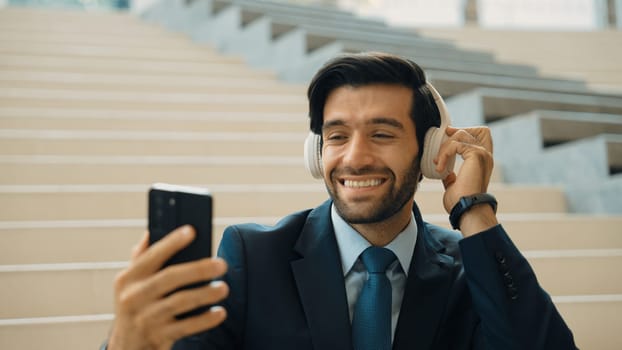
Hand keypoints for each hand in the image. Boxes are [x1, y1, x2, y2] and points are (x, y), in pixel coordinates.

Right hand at [108, 225, 228, 349]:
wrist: (126, 347)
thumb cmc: (134, 307)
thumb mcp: (129, 284)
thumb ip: (140, 259)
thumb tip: (150, 233)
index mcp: (128, 278)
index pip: (151, 256)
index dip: (171, 243)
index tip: (191, 231)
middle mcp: (133, 297)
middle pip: (170, 278)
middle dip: (198, 269)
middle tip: (222, 264)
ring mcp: (145, 318)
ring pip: (180, 302)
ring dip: (205, 294)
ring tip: (224, 288)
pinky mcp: (158, 337)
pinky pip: (186, 327)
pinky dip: (205, 320)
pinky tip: (219, 312)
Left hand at [434, 126, 497, 235]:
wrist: (467, 210)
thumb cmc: (460, 202)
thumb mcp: (454, 185)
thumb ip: (451, 176)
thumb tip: (445, 172)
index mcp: (484, 162)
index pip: (483, 136)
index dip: (467, 132)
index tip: (447, 137)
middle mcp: (487, 156)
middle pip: (480, 130)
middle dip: (459, 132)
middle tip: (443, 140)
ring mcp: (483, 154)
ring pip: (461, 135)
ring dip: (445, 147)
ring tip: (438, 163)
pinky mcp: (476, 155)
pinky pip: (455, 144)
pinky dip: (444, 154)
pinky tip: (439, 168)